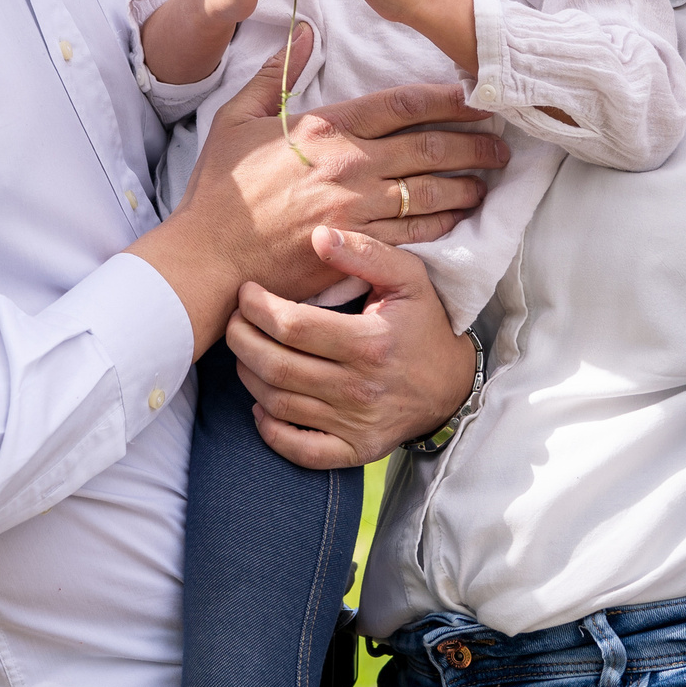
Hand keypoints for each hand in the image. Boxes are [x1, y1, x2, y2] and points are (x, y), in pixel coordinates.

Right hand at [126, 25, 507, 349]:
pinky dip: (442, 224)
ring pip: (429, 193)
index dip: (446, 98)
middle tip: (501, 140)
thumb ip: (276, 72)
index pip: (400, 105)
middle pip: (428, 148)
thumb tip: (307, 30)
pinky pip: (413, 234)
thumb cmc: (220, 189)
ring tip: (489, 180)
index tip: (476, 95)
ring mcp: (356, 211)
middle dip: (472, 143)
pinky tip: (459, 217)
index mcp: (325, 129)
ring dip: (466, 185)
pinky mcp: (356, 249)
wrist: (208, 257)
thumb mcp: (237, 117)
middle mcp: (349, 166)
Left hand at [227, 227, 476, 467]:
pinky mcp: (356, 450)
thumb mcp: (408, 277)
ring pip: (279, 404)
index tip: (246, 292)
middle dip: (242, 339)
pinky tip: (261, 405)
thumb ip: (365, 252)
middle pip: (277, 367)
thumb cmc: (423, 323)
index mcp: (370, 342)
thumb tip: (318, 235)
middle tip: (234, 319)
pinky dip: (271, 431)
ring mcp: (357, 424)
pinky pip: (300, 450)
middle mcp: (361, 388)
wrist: (452, 384)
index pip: (292, 326)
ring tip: (246, 349)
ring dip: (249, 375)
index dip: (257, 308)